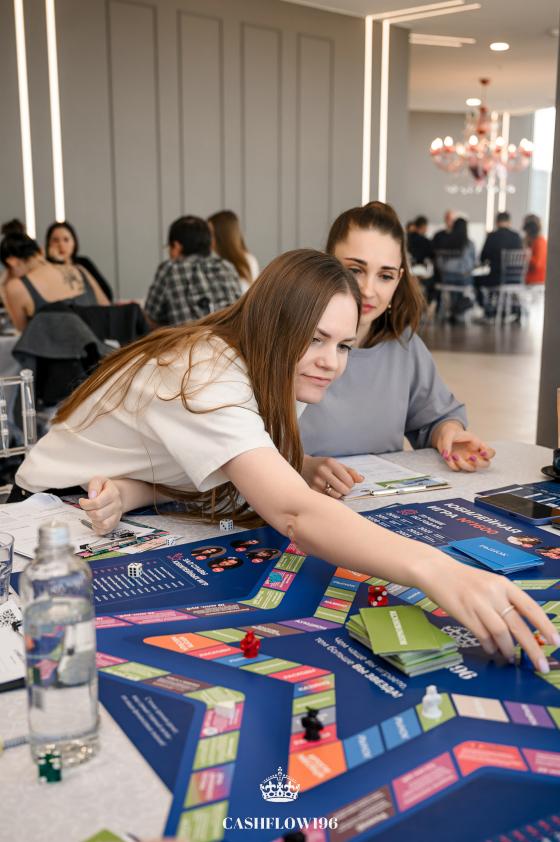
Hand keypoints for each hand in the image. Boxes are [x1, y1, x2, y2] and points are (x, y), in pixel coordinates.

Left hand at [79, 477, 122, 533]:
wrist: (115, 495)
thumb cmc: (104, 488)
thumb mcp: (99, 481)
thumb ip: (94, 485)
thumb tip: (92, 496)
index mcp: (113, 493)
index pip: (97, 503)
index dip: (86, 504)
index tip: (82, 501)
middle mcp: (117, 505)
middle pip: (98, 515)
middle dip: (88, 512)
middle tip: (87, 508)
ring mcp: (117, 515)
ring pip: (103, 524)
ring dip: (93, 520)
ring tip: (91, 514)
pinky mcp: (114, 523)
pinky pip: (105, 530)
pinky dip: (97, 527)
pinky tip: (95, 521)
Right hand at [301, 455, 363, 498]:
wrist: (303, 466)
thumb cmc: (323, 466)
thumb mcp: (336, 464)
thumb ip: (350, 471)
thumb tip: (361, 479)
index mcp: (330, 462)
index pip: (349, 480)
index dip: (351, 484)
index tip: (347, 482)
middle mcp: (322, 471)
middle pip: (344, 489)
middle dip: (346, 490)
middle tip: (342, 487)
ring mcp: (316, 481)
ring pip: (336, 495)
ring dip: (338, 494)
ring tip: (334, 489)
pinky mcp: (312, 490)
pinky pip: (328, 499)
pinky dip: (330, 497)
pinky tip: (327, 491)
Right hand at [418, 553, 559, 671]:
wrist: (436, 571)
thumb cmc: (465, 580)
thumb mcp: (490, 584)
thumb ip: (505, 601)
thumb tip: (523, 629)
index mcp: (504, 584)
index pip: (530, 607)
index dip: (545, 625)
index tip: (556, 641)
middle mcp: (493, 593)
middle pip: (518, 625)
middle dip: (533, 648)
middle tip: (541, 665)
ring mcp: (478, 603)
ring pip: (501, 633)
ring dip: (508, 649)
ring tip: (510, 657)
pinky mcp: (464, 613)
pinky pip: (483, 635)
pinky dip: (490, 645)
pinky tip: (492, 649)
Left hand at [435, 424, 494, 471]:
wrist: (443, 437)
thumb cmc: (452, 434)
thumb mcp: (449, 434)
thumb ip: (448, 443)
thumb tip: (446, 455)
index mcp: (478, 445)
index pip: (491, 452)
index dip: (489, 454)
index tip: (482, 452)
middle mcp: (475, 454)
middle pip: (486, 464)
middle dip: (480, 463)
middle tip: (471, 457)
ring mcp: (467, 461)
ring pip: (472, 469)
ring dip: (464, 464)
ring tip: (454, 455)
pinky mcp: (458, 464)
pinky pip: (458, 469)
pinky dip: (453, 465)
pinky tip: (448, 457)